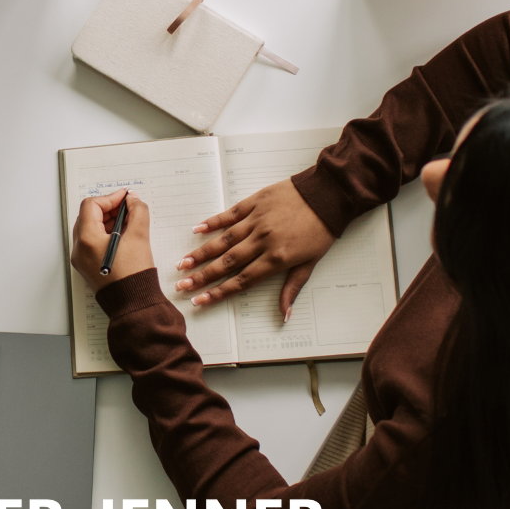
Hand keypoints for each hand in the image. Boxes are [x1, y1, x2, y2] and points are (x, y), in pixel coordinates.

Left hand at [70, 189, 153, 291]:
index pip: (91, 206)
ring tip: (127, 222)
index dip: (110, 198)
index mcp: (87, 240)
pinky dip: (104, 234)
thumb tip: (133, 200)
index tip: (125, 198)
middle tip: (127, 208)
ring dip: (106, 221)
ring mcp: (81, 259)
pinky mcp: (87, 267)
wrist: (133, 304)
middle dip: (108, 209)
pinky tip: (122, 236)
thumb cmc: (134, 276)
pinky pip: (91, 243)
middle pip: (88, 216)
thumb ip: (137, 212)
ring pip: (89, 229)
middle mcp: (79, 249)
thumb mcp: (139, 237)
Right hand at [175, 180, 336, 317]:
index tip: (200, 301)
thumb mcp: (310, 263)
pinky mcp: (255, 202)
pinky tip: (197, 230)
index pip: (242, 280)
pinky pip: (230, 214)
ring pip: (224, 240)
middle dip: (202, 276)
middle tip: (182, 285)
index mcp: (276, 258)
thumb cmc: (321, 229)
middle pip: (227, 262)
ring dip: (202, 252)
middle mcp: (262, 241)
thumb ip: (292, 288)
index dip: (219, 292)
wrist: (328, 194)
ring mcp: (256, 220)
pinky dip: (213, 222)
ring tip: (183, 263)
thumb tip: (284, 314)